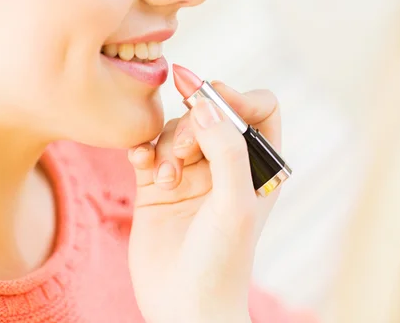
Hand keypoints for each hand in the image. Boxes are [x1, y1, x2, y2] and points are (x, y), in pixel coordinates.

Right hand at [127, 82, 281, 322]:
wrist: (182, 305)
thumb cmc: (222, 262)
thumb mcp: (235, 203)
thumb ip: (227, 148)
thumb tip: (204, 102)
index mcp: (258, 168)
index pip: (258, 109)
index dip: (235, 97)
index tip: (207, 98)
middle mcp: (225, 167)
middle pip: (209, 115)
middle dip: (193, 128)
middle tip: (185, 158)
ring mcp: (189, 175)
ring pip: (175, 130)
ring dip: (167, 147)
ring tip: (166, 181)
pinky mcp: (156, 186)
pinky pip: (148, 148)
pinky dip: (142, 149)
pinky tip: (141, 164)